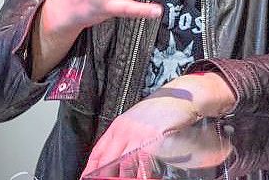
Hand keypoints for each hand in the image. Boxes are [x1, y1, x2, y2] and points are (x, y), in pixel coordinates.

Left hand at [82, 93, 198, 177]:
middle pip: (107, 160)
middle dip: (104, 176)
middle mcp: (125, 130)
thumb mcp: (137, 119)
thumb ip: (126, 134)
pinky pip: (143, 162)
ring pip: (123, 164)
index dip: (91, 167)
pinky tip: (142, 177)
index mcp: (119, 125)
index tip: (87, 177)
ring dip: (124, 177)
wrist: (181, 96)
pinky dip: (142, 174)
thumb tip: (117, 153)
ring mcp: (138, 135)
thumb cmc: (162, 107)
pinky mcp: (153, 139)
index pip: (98, 150)